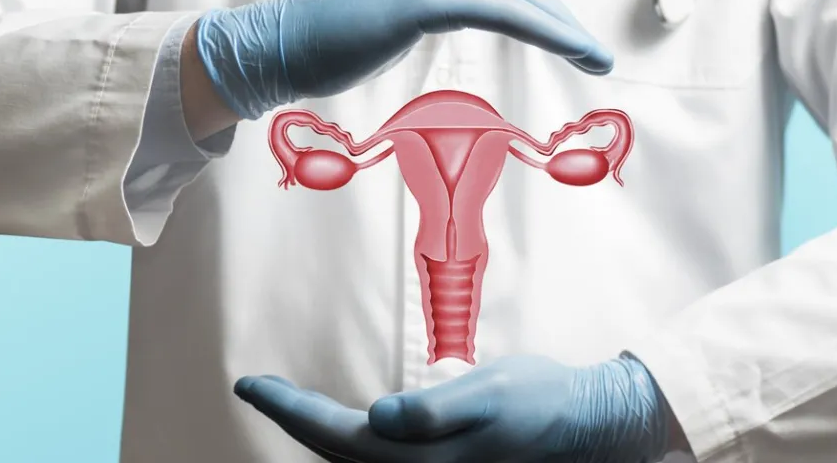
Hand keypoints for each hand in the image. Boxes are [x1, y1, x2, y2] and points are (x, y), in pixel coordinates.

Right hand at [193, 0, 613, 119]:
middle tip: (601, 55)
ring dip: (566, 31)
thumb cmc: (332, 43)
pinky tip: (578, 51)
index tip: (576, 41)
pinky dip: (550, 34)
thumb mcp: (397, 13)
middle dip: (564, 21)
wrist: (280, 47)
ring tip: (599, 59)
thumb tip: (472, 13)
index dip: (545, 10)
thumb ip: (437, 5)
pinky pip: (506, 14)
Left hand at [234, 354, 672, 462]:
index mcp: (418, 458)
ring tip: (287, 404)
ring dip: (315, 435)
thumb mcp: (493, 395)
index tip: (248, 382)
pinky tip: (344, 428)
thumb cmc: (540, 401)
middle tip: (255, 387)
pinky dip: (345, 442)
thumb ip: (436, 410)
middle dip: (292, 419)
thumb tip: (379, 417)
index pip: (333, 433)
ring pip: (350, 460)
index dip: (287, 408)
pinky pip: (374, 460)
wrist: (588, 425)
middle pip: (334, 451)